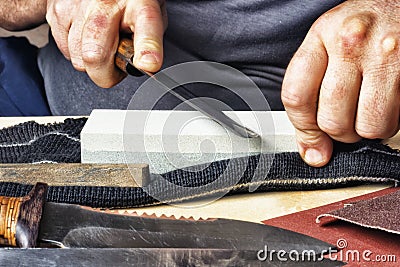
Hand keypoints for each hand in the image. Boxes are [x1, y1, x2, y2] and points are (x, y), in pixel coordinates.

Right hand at [46, 0, 166, 87]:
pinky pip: (66, 52)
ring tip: (103, 47)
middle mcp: (106, 2)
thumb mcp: (150, 15)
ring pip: (78, 59)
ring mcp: (78, 6)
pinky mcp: (58, 13)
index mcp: (138, 3)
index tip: (148, 64)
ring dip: (91, 63)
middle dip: (105, 75)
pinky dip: (77, 53)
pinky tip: (87, 39)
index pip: (146, 25)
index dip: (147, 48)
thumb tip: (145, 67)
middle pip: (95, 54)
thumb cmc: (128, 4)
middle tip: (115, 70)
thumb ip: (149, 41)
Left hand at [282, 0, 399, 166]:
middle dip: (339, 132)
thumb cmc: (362, 26)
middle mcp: (351, 43)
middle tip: (346, 121)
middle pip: (331, 119)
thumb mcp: (327, 43)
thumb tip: (313, 152)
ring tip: (368, 112)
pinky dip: (389, 122)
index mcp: (321, 36)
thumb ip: (310, 91)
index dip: (303, 129)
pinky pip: (395, 120)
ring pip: (367, 126)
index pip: (296, 96)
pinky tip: (387, 104)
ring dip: (367, 130)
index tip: (312, 143)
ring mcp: (385, 54)